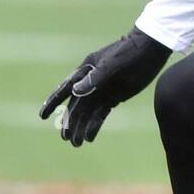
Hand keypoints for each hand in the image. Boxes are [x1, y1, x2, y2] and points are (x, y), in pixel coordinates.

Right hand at [39, 26, 170, 146]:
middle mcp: (91, 81)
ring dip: (81, 127)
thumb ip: (95, 78)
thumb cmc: (130, 52)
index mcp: (86, 70)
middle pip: (76, 105)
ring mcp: (102, 90)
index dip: (53, 102)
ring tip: (77, 144)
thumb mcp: (113, 64)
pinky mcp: (114, 97)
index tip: (42, 115)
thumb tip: (75, 91)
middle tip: (66, 138)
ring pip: (87, 112)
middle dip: (70, 122)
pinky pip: (101, 113)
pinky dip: (94, 125)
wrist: (152, 49)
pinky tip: (89, 137)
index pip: (65, 88)